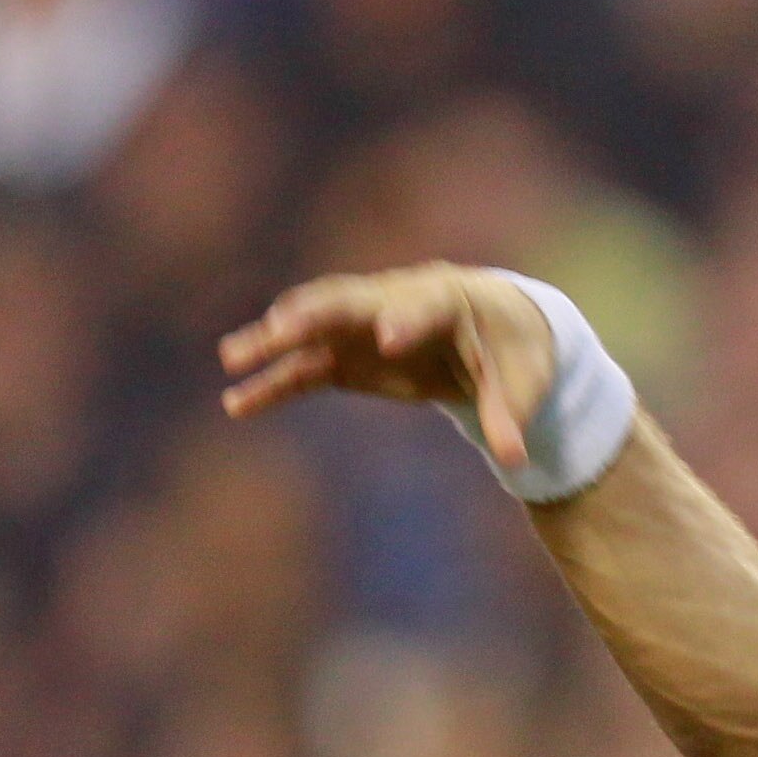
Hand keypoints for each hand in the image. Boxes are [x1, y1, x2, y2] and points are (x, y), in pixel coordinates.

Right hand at [218, 265, 559, 464]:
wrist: (493, 334)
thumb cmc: (513, 350)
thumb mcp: (524, 382)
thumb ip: (510, 415)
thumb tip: (517, 457)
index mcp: (449, 298)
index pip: (425, 303)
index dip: (407, 318)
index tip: (389, 340)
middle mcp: (396, 302)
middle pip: (349, 301)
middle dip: (315, 314)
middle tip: (281, 329)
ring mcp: (364, 327)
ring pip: (313, 326)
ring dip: (274, 340)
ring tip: (233, 357)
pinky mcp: (347, 356)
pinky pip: (305, 368)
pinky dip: (274, 383)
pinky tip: (237, 404)